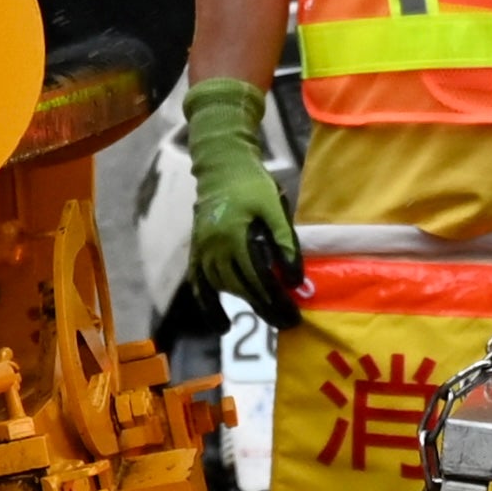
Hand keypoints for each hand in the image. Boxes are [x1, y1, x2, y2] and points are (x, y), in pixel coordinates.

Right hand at [180, 77, 304, 331]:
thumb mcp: (274, 207)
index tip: (294, 314)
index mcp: (234, 238)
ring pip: (223, 288)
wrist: (221, 165)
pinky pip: (200, 284)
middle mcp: (213, 248)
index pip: (257, 280)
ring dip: (245, 305)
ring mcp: (202, 250)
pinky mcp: (197, 250)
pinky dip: (209, 305)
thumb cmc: (253, 183)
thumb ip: (284, 242)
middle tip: (288, 323)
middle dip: (267, 307)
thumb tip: (294, 279)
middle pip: (242, 288)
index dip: (276, 300)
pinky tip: (222, 325)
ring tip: (269, 317)